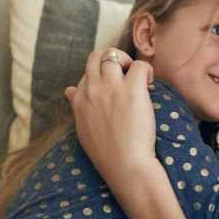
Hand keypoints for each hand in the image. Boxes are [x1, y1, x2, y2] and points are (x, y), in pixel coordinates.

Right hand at [65, 48, 155, 180]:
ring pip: (115, 54)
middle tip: (126, 74)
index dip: (102, 76)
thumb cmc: (106, 150)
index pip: (87, 72)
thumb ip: (77, 105)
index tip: (114, 88)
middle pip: (97, 55)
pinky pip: (139, 65)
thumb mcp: (83, 127)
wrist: (124, 164)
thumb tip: (69, 89)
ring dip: (128, 61)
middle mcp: (92, 89)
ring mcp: (111, 88)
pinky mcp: (132, 90)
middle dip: (113, 59)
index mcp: (80, 99)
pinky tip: (150, 83)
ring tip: (138, 78)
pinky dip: (146, 70)